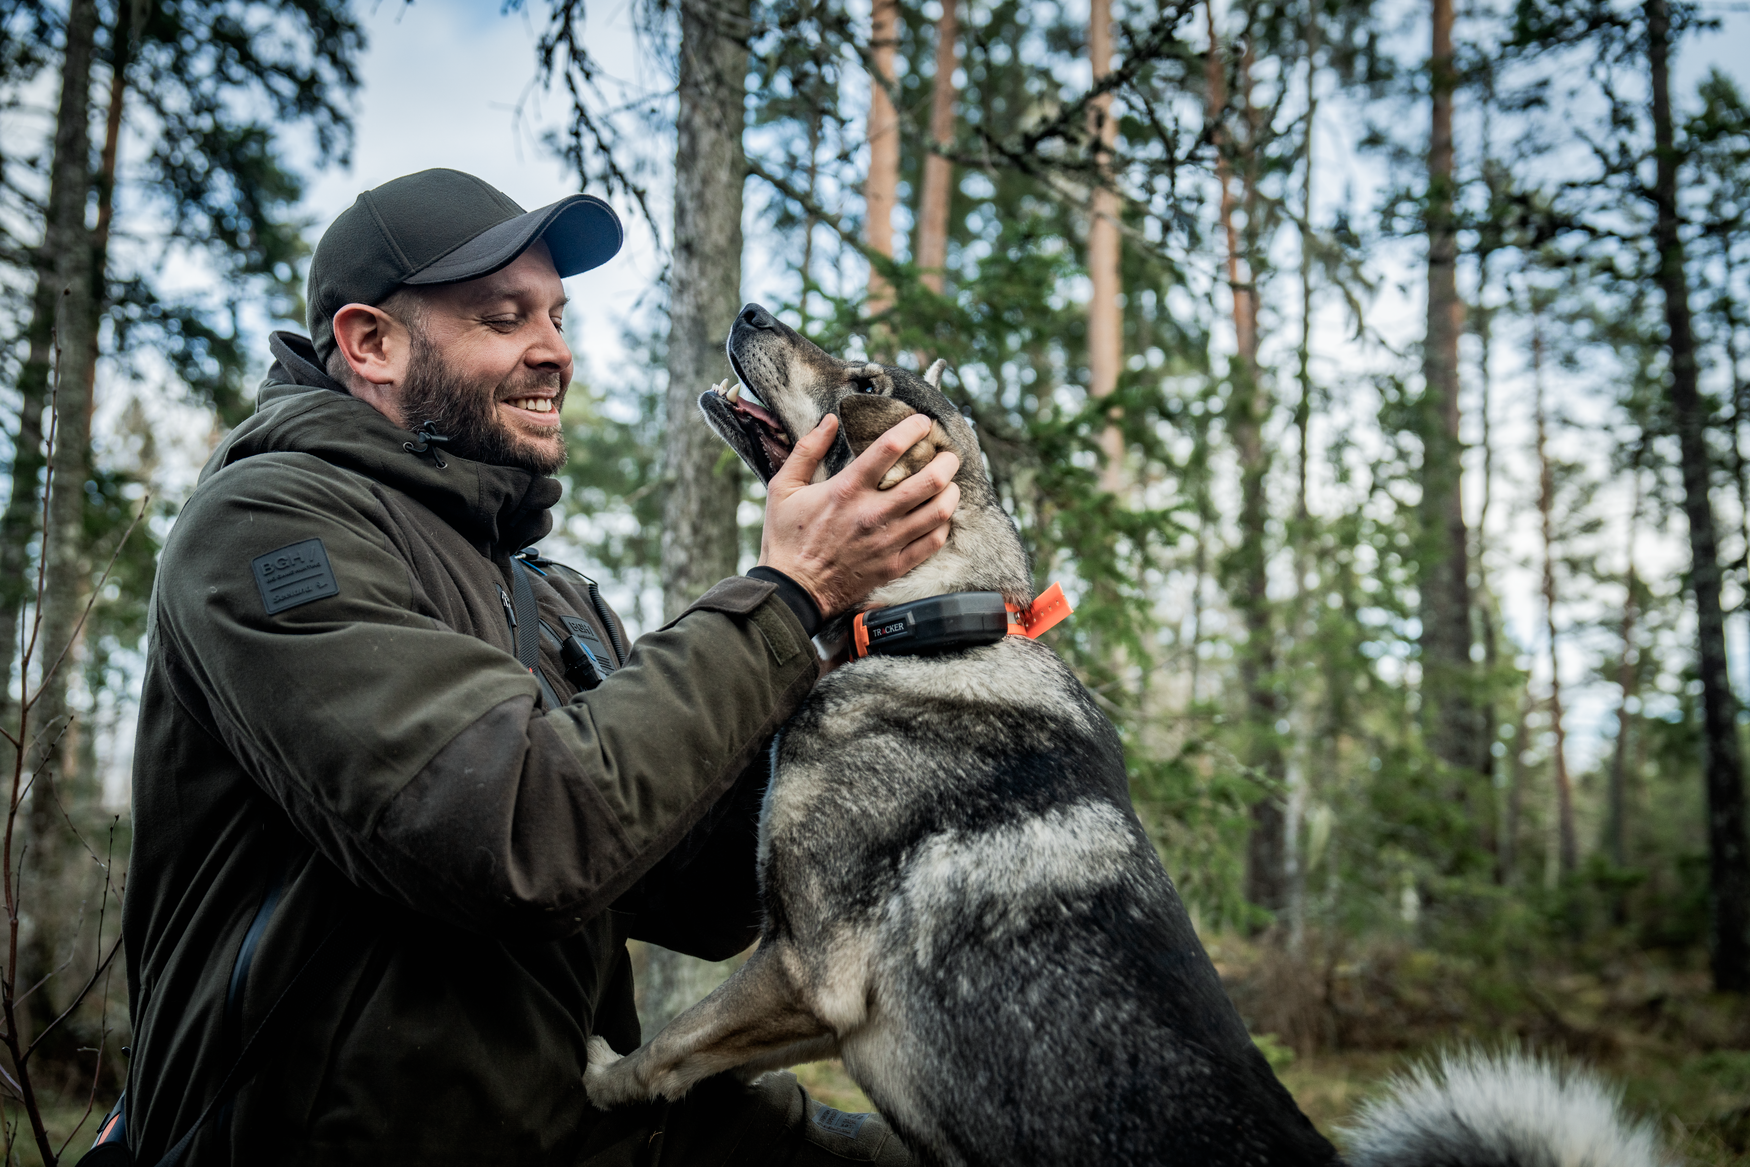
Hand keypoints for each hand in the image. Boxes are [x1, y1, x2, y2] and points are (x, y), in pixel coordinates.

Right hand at [759, 413, 959, 616]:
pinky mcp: (894, 565)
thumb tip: (829, 421)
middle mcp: (873, 514)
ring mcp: (887, 542)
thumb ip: (807, 450)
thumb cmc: (787, 538)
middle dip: (946, 461)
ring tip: (949, 483)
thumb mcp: (784, 487)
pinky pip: (933, 541)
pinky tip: (939, 516)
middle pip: (929, 480)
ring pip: (939, 511)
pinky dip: (943, 525)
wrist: (793, 590)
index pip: (891, 448)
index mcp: (847, 490)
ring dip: (951, 491)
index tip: (923, 423)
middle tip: (947, 456)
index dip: (914, 428)